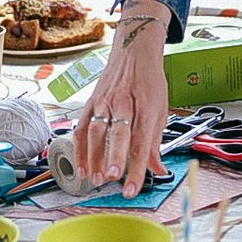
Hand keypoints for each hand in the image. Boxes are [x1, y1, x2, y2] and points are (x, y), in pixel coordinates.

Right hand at [78, 0, 172, 194]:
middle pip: (118, 134)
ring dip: (93, 157)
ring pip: (96, 132)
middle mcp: (124, 104)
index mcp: (147, 108)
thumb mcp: (162, 110)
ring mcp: (105, 102)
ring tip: (95, 179)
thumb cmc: (149, 81)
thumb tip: (157, 170)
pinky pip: (81, 127)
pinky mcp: (91, 102)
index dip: (136, 169)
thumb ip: (156, 143)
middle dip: (114, 158)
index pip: (141, 143)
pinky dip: (79, 149)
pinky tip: (81, 166)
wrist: (134, 52)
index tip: (132, 189)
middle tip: (111, 178)